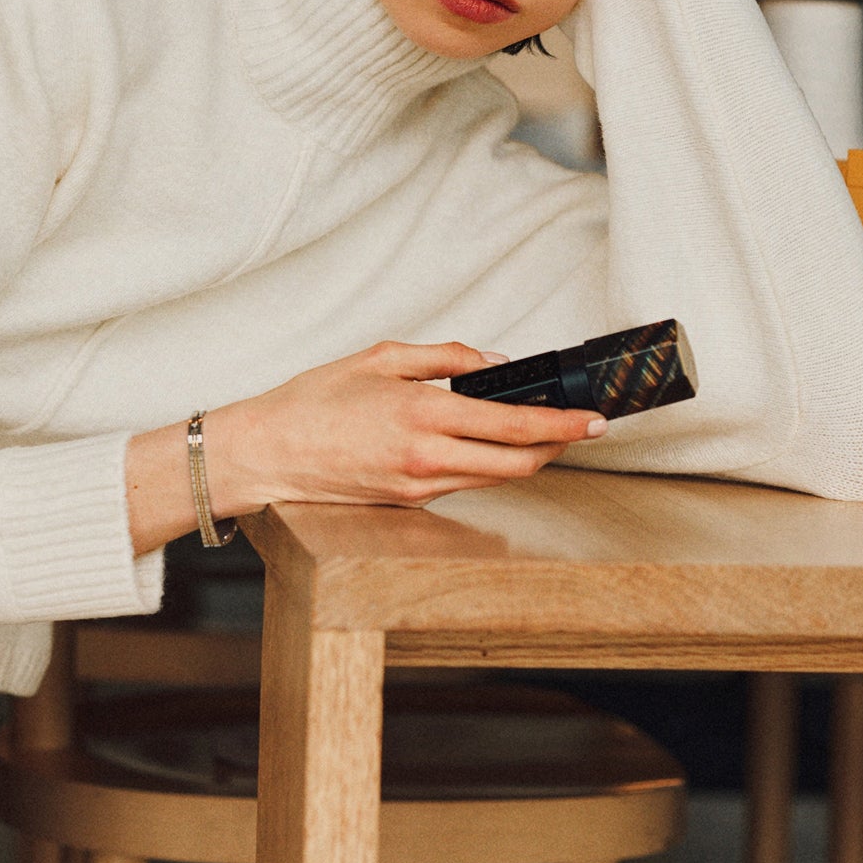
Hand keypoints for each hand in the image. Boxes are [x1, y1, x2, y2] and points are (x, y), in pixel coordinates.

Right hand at [206, 338, 605, 513]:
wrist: (267, 453)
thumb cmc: (314, 402)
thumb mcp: (381, 358)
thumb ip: (444, 358)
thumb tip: (493, 363)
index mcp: (422, 416)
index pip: (514, 426)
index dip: (563, 426)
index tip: (594, 420)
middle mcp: (427, 460)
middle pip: (519, 464)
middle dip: (559, 447)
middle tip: (583, 428)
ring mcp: (420, 488)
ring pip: (496, 479)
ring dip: (528, 458)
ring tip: (546, 434)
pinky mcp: (410, 504)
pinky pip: (464, 483)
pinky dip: (488, 465)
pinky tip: (491, 446)